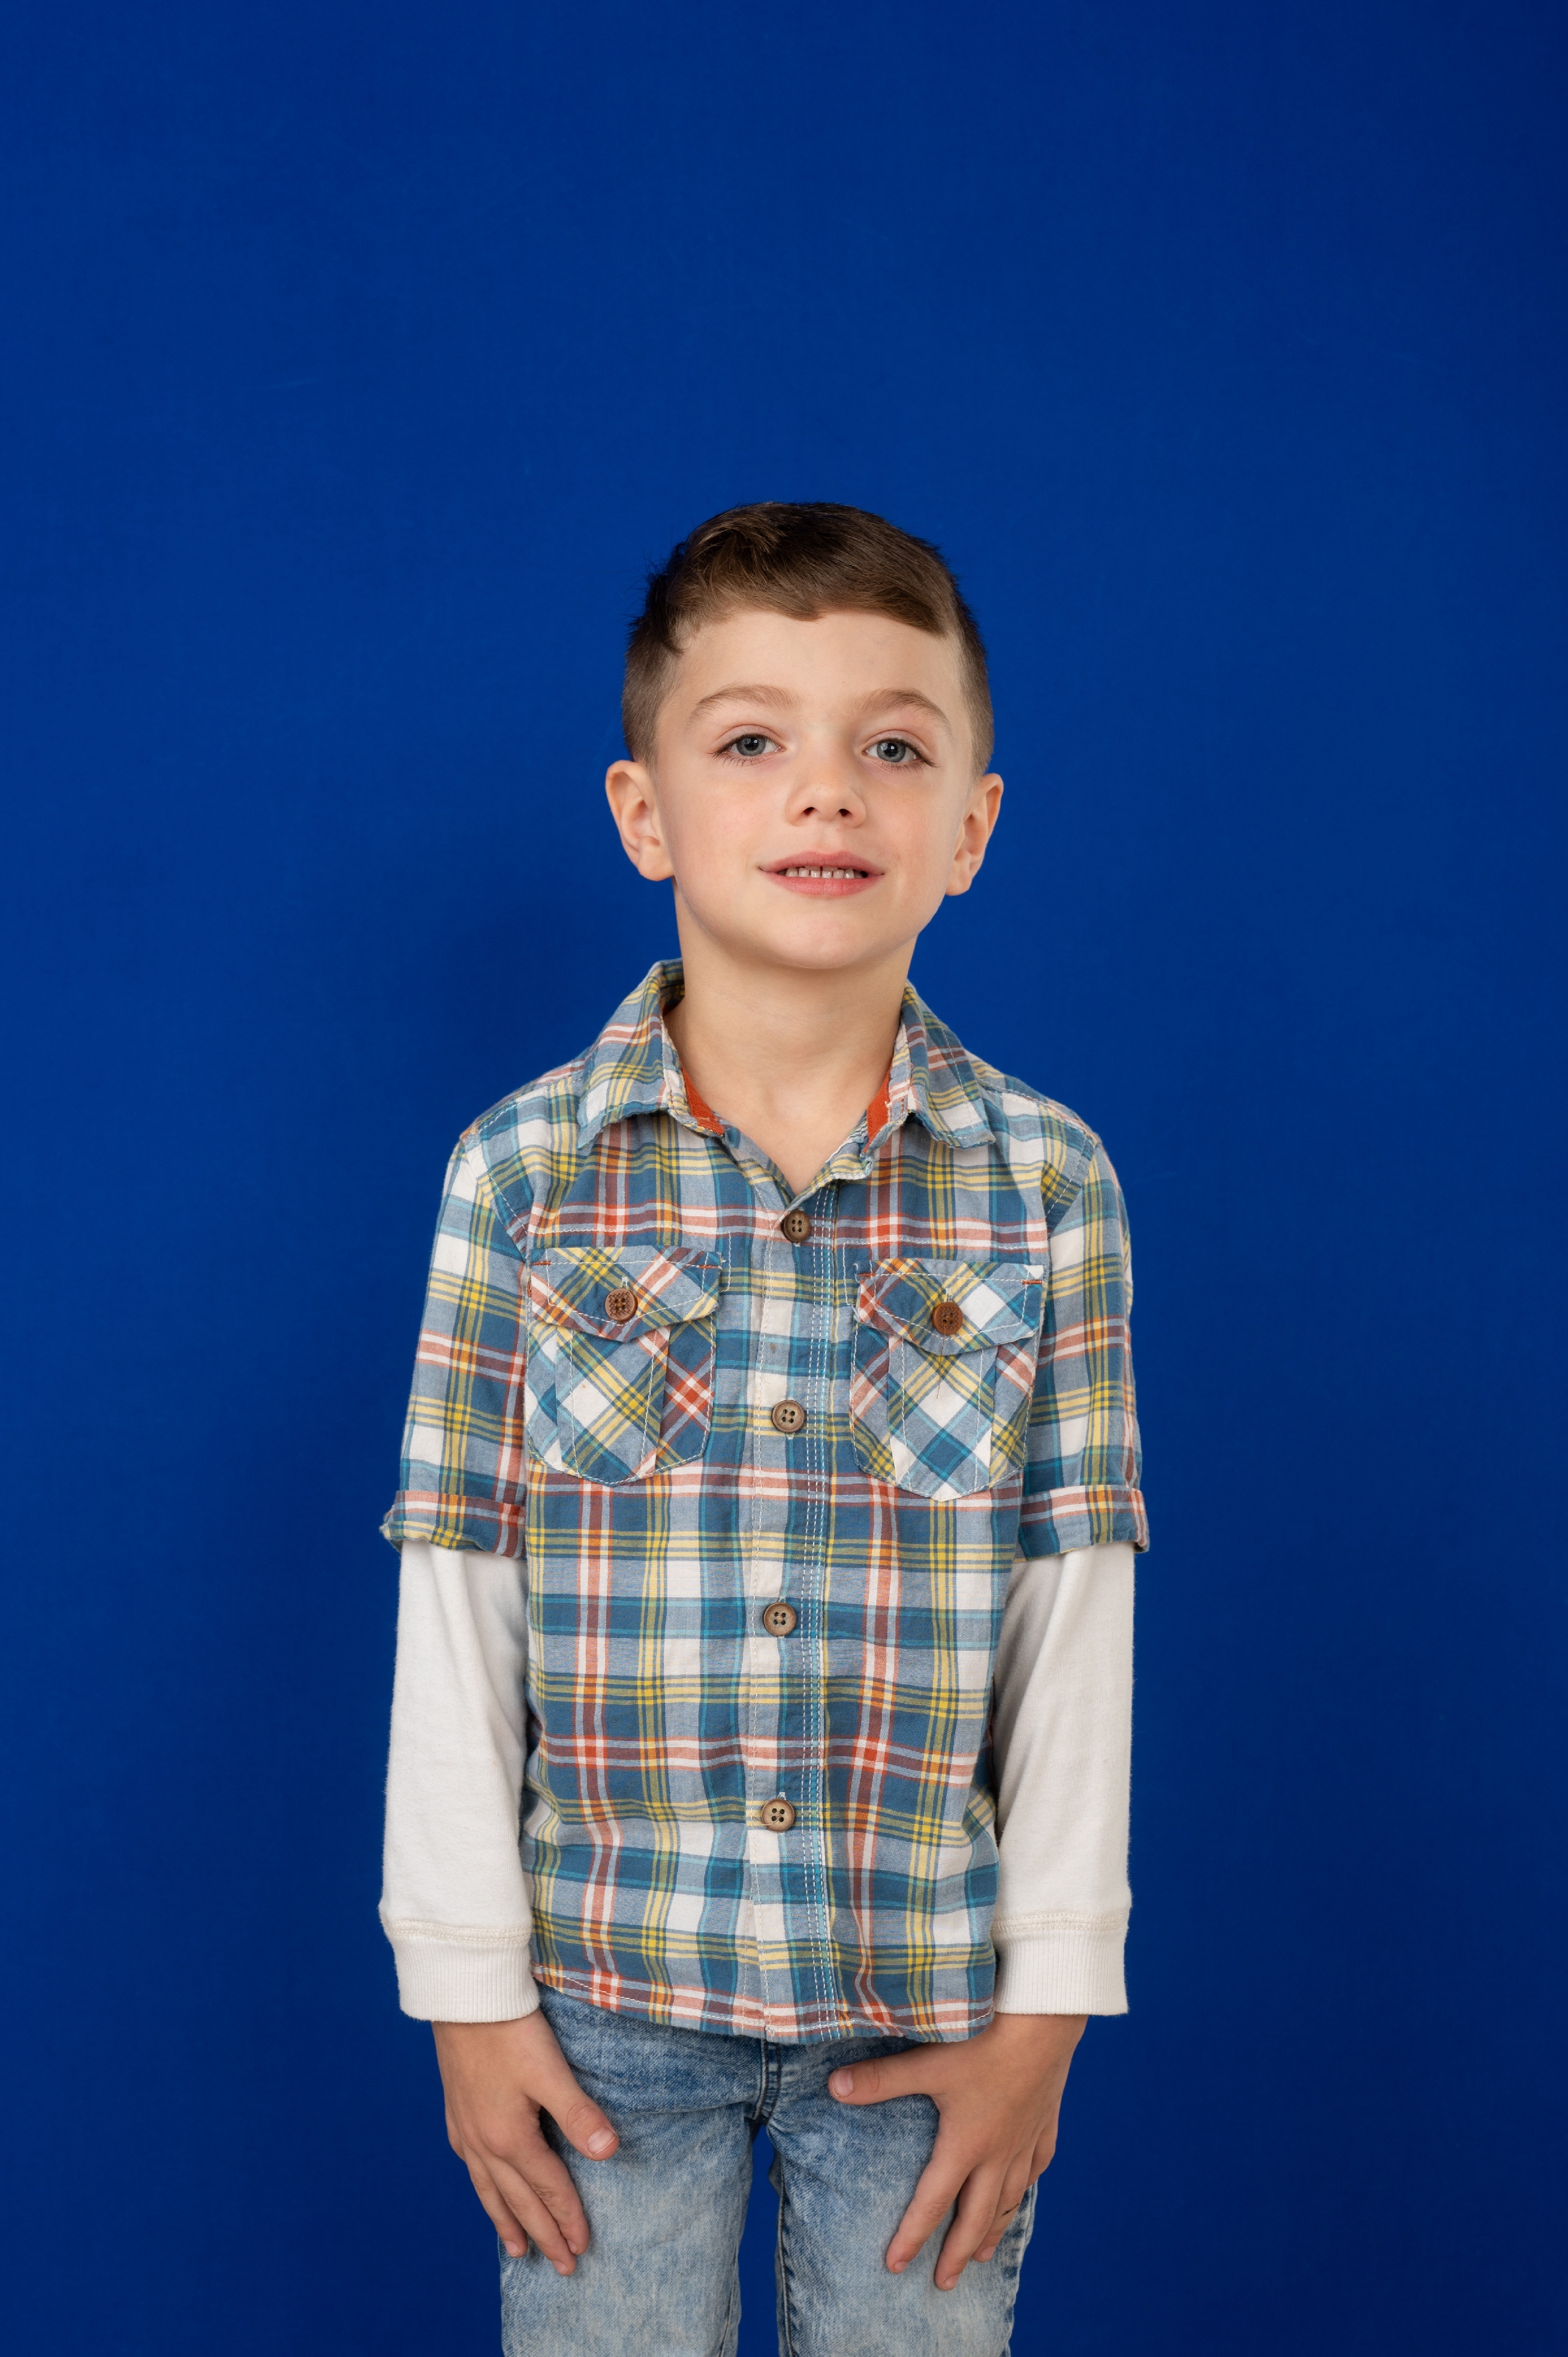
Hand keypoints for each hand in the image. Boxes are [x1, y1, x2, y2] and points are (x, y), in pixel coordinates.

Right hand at [432, 2012, 619, 2273]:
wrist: (463, 1997)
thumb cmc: (509, 2030)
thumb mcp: (550, 2070)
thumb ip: (578, 2114)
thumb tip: (609, 2153)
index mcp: (510, 2138)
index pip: (548, 2188)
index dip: (568, 2218)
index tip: (583, 2248)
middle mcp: (483, 2143)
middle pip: (518, 2201)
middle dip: (543, 2235)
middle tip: (562, 2268)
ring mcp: (466, 2130)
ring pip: (490, 2190)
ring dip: (507, 2222)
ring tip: (519, 2251)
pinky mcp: (456, 2112)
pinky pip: (471, 2168)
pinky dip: (483, 2190)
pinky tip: (486, 2188)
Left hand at [829, 2012, 1085, 2288]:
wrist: (1045, 2020)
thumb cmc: (987, 2039)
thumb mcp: (928, 2061)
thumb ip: (881, 2079)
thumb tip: (833, 2088)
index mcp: (967, 2145)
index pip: (933, 2202)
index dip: (912, 2236)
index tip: (895, 2266)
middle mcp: (999, 2152)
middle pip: (977, 2216)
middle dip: (957, 2253)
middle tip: (945, 2283)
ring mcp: (1026, 2140)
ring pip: (1010, 2198)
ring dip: (994, 2230)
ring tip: (983, 2255)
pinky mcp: (1045, 2121)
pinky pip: (1037, 2165)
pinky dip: (1027, 2186)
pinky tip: (1022, 2190)